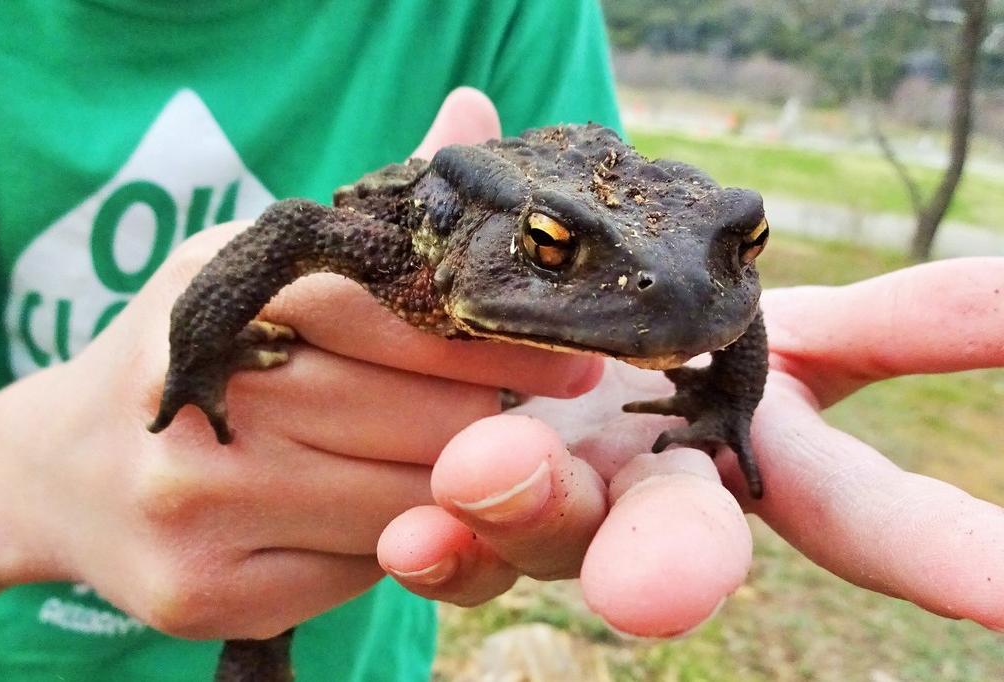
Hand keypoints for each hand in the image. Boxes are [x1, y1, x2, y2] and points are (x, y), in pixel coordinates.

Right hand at [0, 87, 601, 638]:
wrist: (68, 469)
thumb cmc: (204, 354)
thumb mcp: (270, 263)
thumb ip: (379, 207)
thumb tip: (474, 113)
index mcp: (231, 292)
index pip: (399, 315)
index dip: (498, 343)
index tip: (572, 359)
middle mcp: (211, 397)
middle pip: (424, 420)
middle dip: (488, 419)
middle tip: (515, 414)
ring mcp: (200, 502)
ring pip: (407, 502)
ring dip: (450, 482)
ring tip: (452, 457)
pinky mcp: (206, 588)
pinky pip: (364, 570)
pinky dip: (396, 538)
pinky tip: (381, 508)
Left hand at [379, 257, 1003, 635]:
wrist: (530, 370)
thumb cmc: (675, 340)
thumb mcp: (796, 328)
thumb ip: (900, 322)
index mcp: (747, 443)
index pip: (858, 507)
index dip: (943, 553)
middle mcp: (657, 491)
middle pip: (683, 540)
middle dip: (679, 565)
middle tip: (655, 587)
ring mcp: (559, 504)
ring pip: (548, 523)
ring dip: (526, 501)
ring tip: (485, 466)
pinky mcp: (467, 516)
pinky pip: (454, 542)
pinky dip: (444, 546)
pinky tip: (417, 537)